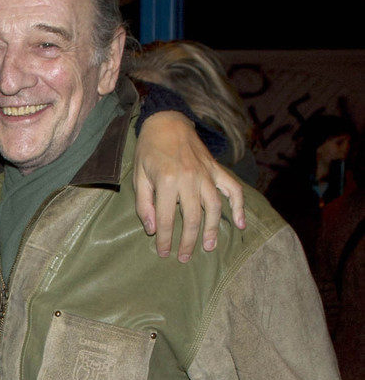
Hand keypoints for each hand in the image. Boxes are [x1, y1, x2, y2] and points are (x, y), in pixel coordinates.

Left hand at [134, 112, 245, 260]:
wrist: (167, 122)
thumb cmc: (149, 151)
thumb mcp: (138, 177)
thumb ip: (144, 204)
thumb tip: (152, 230)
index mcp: (167, 180)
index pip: (166, 219)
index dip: (164, 239)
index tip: (163, 253)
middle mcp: (190, 178)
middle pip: (192, 218)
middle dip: (188, 241)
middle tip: (183, 258)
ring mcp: (206, 173)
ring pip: (214, 208)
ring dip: (212, 230)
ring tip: (208, 247)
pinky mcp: (216, 169)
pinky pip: (233, 188)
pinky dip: (239, 206)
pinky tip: (241, 223)